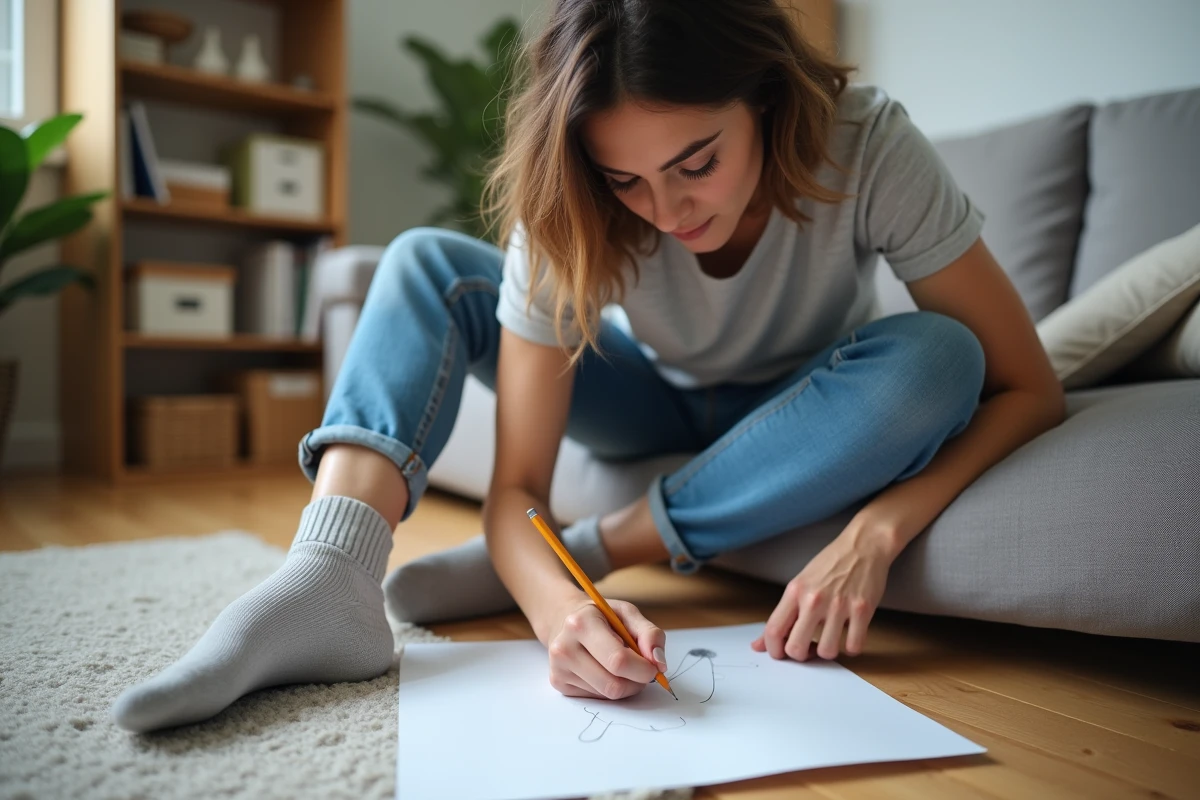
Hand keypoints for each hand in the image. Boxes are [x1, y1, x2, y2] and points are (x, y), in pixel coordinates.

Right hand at [545, 594, 667, 699]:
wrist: (563, 619)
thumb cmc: (600, 616)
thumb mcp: (627, 613)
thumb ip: (650, 634)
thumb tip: (659, 663)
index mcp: (581, 624)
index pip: (618, 660)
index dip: (643, 669)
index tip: (654, 667)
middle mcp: (564, 648)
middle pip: (613, 685)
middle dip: (636, 682)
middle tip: (642, 670)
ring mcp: (558, 669)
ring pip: (607, 695)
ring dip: (625, 686)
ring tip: (622, 668)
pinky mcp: (559, 684)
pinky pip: (597, 698)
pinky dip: (609, 688)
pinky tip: (604, 671)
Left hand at [751, 518, 894, 660]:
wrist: (863, 545)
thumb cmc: (830, 564)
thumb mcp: (800, 584)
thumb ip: (782, 615)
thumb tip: (757, 645)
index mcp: (795, 591)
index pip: (773, 630)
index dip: (773, 650)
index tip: (781, 654)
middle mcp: (814, 599)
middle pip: (796, 648)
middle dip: (801, 655)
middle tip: (809, 647)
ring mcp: (839, 605)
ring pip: (827, 652)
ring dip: (828, 651)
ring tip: (831, 637)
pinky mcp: (862, 610)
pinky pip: (853, 646)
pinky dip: (851, 647)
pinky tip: (850, 635)